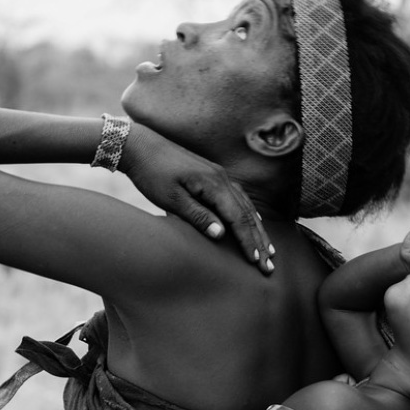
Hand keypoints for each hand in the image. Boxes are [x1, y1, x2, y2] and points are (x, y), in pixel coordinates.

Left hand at [119, 123, 273, 273]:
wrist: (141, 145)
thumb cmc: (152, 173)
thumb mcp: (171, 199)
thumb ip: (197, 216)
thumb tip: (220, 235)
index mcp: (213, 184)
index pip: (238, 219)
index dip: (248, 242)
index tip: (256, 262)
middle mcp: (222, 178)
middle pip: (248, 213)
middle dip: (259, 240)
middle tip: (269, 264)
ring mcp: (219, 174)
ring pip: (246, 205)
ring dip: (257, 228)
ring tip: (267, 248)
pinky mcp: (212, 174)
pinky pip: (238, 197)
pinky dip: (249, 213)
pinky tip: (254, 221)